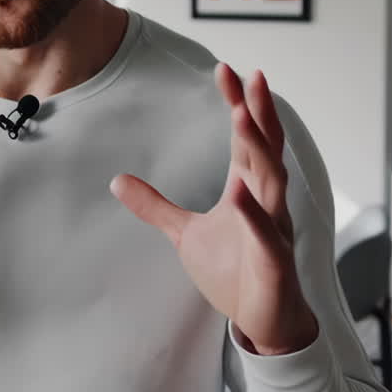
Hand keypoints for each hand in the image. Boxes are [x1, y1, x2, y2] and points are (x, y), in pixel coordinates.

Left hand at [109, 63, 317, 354]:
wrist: (263, 321)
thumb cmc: (235, 272)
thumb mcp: (185, 234)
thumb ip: (156, 206)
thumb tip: (117, 181)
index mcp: (248, 189)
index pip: (245, 138)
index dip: (238, 103)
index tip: (225, 69)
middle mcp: (266, 201)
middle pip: (265, 149)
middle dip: (258, 113)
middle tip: (250, 77)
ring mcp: (273, 229)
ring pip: (272, 182)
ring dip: (259, 150)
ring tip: (244, 117)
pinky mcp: (274, 262)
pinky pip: (266, 235)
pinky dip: (255, 214)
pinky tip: (242, 193)